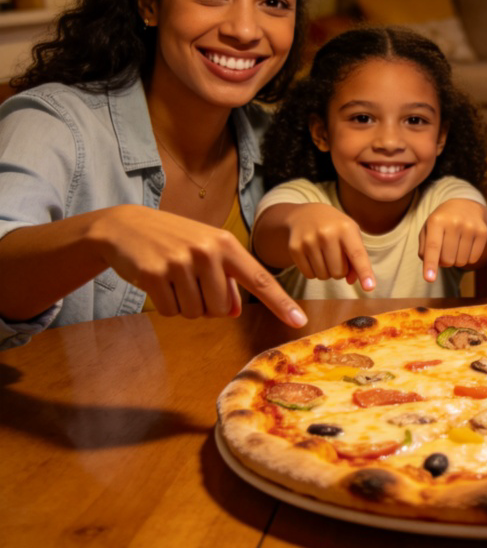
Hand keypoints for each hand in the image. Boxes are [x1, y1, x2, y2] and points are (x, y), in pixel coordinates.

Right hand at [90, 206, 306, 326]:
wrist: (126, 226)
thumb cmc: (175, 241)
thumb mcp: (206, 252)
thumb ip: (226, 280)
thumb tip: (234, 312)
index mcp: (226, 245)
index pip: (260, 279)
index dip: (280, 303)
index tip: (299, 321)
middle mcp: (208, 251)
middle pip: (222, 308)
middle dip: (208, 304)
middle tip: (191, 281)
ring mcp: (181, 262)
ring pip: (197, 313)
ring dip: (185, 304)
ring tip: (174, 279)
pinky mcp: (155, 274)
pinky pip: (172, 311)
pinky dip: (166, 304)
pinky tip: (158, 281)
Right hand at [277, 203, 375, 289]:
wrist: (305, 214)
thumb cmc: (335, 228)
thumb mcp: (351, 236)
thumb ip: (357, 258)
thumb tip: (352, 281)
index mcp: (346, 228)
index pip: (357, 255)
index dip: (364, 272)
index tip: (370, 288)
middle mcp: (327, 233)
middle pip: (339, 272)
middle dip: (340, 271)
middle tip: (336, 257)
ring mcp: (309, 241)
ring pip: (323, 276)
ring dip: (327, 272)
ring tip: (324, 255)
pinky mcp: (295, 248)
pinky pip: (309, 275)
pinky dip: (313, 272)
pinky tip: (313, 257)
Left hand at [419, 199, 486, 281]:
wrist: (466, 207)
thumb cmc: (442, 223)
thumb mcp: (428, 230)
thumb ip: (424, 249)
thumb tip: (431, 269)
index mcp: (436, 220)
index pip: (433, 247)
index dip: (430, 264)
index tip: (429, 279)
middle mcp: (454, 222)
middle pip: (447, 259)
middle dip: (443, 261)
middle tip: (444, 250)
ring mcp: (471, 227)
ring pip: (461, 261)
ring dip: (456, 260)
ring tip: (455, 246)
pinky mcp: (483, 232)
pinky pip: (473, 259)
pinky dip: (467, 258)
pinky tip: (465, 246)